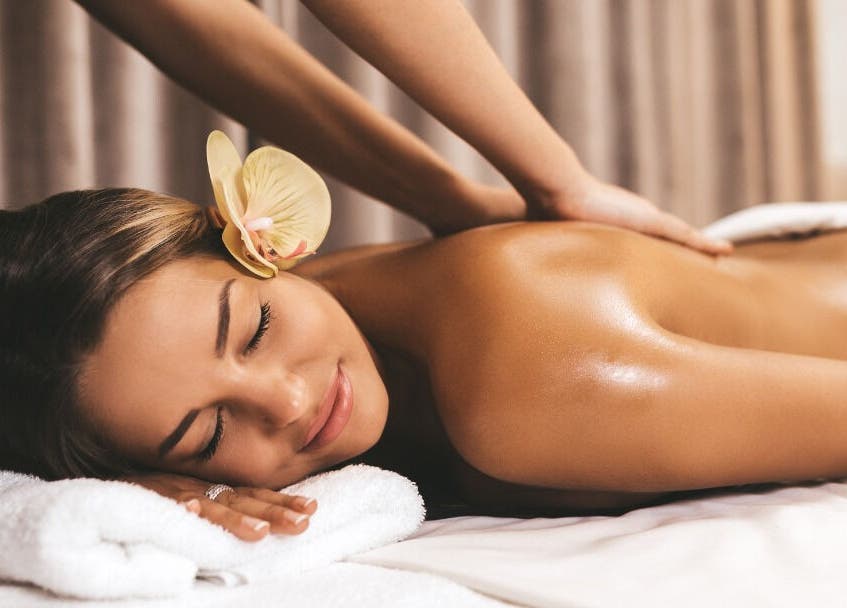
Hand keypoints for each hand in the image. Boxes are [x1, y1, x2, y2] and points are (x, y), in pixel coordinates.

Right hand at [121, 472, 317, 541]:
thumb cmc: (154, 485)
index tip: (313, 508)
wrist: (109, 456)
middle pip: (242, 501)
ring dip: (234, 519)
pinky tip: (191, 514)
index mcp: (214, 486)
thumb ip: (220, 504)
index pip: (254, 494)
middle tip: (303, 523)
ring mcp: (176, 491)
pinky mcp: (150, 497)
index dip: (283, 501)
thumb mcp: (193, 491)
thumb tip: (259, 520)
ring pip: (211, 506)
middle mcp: (201, 486)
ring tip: (258, 533)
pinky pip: (166, 504)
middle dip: (274, 513)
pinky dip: (179, 508)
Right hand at [527, 174, 732, 255]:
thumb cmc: (549, 209)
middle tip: (709, 255)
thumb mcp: (562, 234)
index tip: (676, 255)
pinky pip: (683, 235)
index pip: (646, 237)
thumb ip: (561, 243)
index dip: (663, 246)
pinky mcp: (647, 220)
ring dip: (700, 246)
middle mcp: (634, 219)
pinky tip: (722, 251)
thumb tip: (537, 255)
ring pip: (680, 236)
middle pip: (668, 235)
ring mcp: (642, 219)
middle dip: (687, 246)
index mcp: (617, 224)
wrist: (555, 190)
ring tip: (723, 253)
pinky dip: (702, 243)